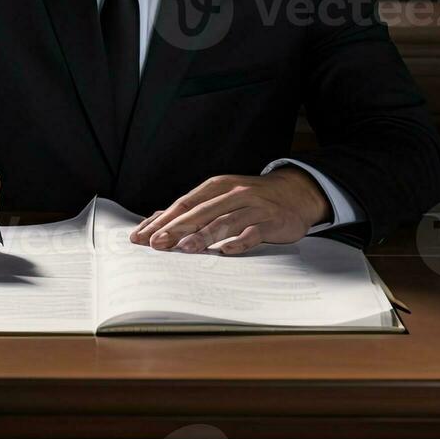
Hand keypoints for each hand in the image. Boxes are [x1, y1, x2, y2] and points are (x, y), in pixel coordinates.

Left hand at [128, 168, 330, 254]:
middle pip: (201, 212)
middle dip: (176, 229)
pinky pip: (254, 232)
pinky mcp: (272, 222)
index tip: (144, 236)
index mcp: (218, 186)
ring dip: (204, 236)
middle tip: (157, 244)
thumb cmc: (252, 198)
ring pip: (225, 222)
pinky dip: (240, 241)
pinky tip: (227, 251)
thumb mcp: (223, 196)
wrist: (296, 193)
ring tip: (185, 249)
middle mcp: (235, 194)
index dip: (164, 220)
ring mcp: (254, 207)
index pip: (185, 203)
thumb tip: (156, 221)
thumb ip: (194, 208)